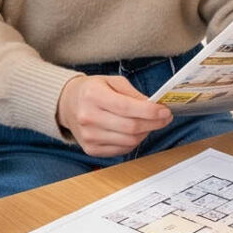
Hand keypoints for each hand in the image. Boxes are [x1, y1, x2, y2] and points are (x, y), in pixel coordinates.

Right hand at [57, 74, 171, 157]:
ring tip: (149, 124)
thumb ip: (133, 94)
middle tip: (164, 118)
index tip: (165, 111)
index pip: (127, 108)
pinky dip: (133, 142)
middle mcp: (88, 117)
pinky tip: (135, 132)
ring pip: (129, 141)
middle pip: (131, 127)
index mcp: (93, 96)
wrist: (68, 104)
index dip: (150, 111)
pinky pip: (121, 150)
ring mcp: (89, 136)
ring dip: (145, 133)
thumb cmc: (92, 91)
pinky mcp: (91, 149)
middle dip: (154, 124)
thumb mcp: (112, 81)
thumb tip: (154, 107)